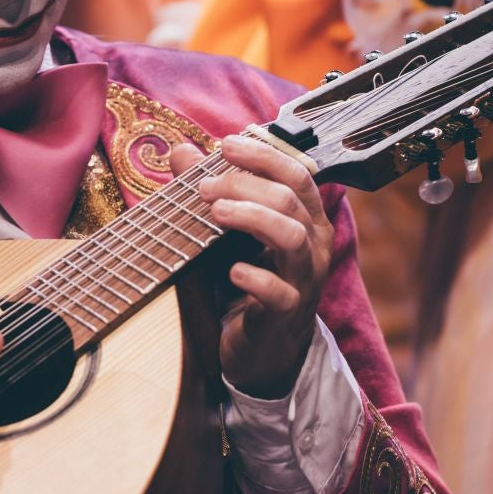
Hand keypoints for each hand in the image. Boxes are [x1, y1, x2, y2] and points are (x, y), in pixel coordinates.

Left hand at [173, 135, 335, 399]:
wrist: (260, 349)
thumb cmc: (246, 282)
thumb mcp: (226, 233)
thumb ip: (209, 192)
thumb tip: (179, 150)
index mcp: (305, 219)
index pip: (296, 173)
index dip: (264, 155)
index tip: (226, 144)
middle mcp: (313, 245)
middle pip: (289, 199)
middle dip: (244, 185)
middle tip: (205, 186)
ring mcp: (304, 280)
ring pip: (291, 237)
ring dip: (252, 217)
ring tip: (215, 213)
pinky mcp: (286, 314)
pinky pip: (279, 292)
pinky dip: (255, 277)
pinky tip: (231, 271)